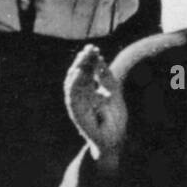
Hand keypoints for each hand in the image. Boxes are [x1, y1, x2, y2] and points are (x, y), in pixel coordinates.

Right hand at [64, 45, 127, 160]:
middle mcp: (81, 94)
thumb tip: (99, 58)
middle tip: (88, 50)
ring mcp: (77, 103)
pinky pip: (71, 95)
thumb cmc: (114, 117)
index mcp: (90, 89)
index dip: (89, 59)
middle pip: (78, 73)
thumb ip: (105, 76)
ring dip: (77, 68)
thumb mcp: (113, 91)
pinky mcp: (75, 111)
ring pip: (72, 82)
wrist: (115, 138)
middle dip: (82, 61)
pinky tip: (79, 72)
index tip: (94, 48)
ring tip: (83, 57)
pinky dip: (74, 83)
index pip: (87, 70)